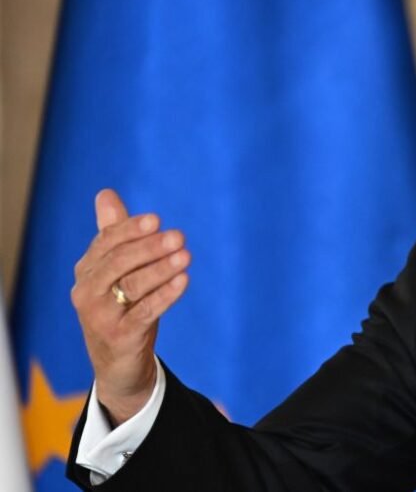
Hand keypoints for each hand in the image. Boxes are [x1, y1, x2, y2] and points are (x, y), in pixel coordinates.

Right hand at [70, 189, 190, 425]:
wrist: (117, 362)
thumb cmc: (119, 306)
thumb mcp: (115, 270)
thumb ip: (113, 233)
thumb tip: (105, 194)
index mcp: (87, 270)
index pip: (107, 243)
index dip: (131, 230)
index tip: (157, 220)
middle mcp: (88, 292)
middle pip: (119, 262)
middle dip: (149, 247)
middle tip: (179, 236)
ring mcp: (101, 316)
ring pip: (133, 286)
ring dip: (162, 269)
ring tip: (186, 255)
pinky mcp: (120, 337)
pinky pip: (145, 312)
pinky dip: (165, 295)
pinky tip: (184, 280)